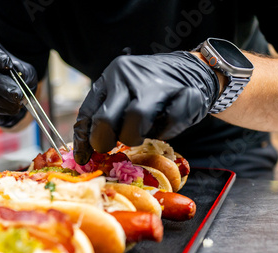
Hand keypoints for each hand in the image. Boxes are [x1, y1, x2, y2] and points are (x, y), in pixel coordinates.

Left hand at [73, 51, 219, 164]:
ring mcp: (158, 83)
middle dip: (105, 142)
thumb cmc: (151, 90)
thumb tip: (87, 151)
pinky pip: (168, 123)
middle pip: (105, 119)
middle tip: (112, 148)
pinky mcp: (185, 94)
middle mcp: (130, 76)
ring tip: (141, 133)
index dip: (83, 140)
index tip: (84, 158)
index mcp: (111, 77)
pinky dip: (165, 131)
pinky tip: (165, 125)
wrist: (194, 70)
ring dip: (135, 136)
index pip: (88, 112)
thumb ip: (106, 114)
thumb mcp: (122, 94)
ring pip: (135, 120)